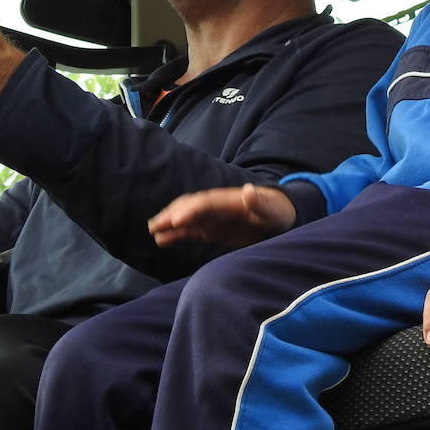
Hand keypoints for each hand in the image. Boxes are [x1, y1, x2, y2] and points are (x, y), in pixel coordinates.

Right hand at [148, 183, 296, 248]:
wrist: (277, 217)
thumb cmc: (276, 212)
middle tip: (156, 224)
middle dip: (173, 214)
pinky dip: (175, 234)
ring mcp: (212, 217)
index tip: (176, 219)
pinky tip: (161, 240)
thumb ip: (260, 202)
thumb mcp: (272, 209)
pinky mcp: (210, 229)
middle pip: (190, 207)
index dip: (191, 210)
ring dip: (169, 221)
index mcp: (229, 200)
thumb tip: (249, 190)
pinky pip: (189, 230)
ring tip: (152, 229)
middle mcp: (216, 206)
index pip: (207, 203)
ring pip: (186, 217)